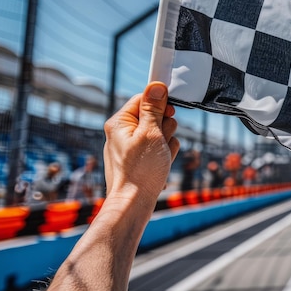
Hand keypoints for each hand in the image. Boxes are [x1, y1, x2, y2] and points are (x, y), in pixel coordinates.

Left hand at [102, 82, 179, 205]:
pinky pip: (159, 148)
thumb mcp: (151, 133)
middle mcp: (123, 132)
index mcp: (120, 122)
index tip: (169, 112)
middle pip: (154, 115)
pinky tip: (162, 164)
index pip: (143, 99)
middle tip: (160, 141)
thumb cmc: (140, 170)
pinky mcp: (140, 159)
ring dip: (167, 142)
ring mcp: (132, 146)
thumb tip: (156, 86)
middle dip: (164, 127)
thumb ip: (154, 108)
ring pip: (160, 132)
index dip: (159, 104)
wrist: (133, 204)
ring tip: (161, 156)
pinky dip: (164, 154)